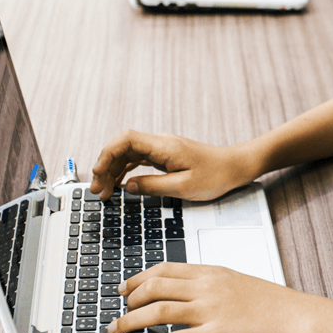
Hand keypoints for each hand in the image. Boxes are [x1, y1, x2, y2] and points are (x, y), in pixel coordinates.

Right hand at [89, 130, 257, 200]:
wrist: (236, 167)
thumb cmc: (216, 176)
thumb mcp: (184, 187)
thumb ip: (153, 186)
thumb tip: (128, 187)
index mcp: (164, 146)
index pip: (126, 140)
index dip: (107, 154)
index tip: (98, 172)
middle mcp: (160, 143)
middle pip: (122, 147)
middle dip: (105, 167)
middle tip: (97, 191)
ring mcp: (162, 149)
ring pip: (128, 154)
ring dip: (113, 170)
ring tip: (104, 191)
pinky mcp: (165, 156)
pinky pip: (138, 160)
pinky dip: (125, 171)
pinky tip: (120, 185)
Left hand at [107, 262, 316, 332]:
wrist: (296, 316)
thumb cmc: (272, 303)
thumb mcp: (236, 283)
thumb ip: (211, 286)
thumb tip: (188, 295)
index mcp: (211, 272)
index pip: (164, 268)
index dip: (138, 278)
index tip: (124, 287)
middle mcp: (206, 287)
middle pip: (154, 285)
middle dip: (129, 299)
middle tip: (118, 310)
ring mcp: (209, 310)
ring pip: (157, 310)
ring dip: (130, 320)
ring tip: (117, 330)